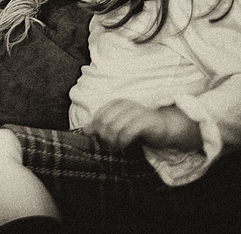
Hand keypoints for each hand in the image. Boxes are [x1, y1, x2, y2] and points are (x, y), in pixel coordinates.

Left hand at [84, 99, 201, 151]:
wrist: (165, 127)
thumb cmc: (139, 126)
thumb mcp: (119, 124)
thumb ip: (103, 125)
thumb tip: (85, 130)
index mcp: (117, 103)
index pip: (98, 116)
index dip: (96, 129)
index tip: (99, 140)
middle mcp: (125, 105)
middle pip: (104, 122)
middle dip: (103, 136)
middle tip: (108, 145)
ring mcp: (136, 112)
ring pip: (114, 127)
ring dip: (112, 141)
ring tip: (115, 147)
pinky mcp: (145, 121)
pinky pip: (128, 132)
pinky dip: (122, 142)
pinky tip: (123, 146)